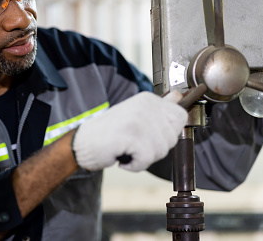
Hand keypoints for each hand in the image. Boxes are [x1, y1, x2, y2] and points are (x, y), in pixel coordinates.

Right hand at [72, 91, 187, 171]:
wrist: (83, 143)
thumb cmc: (111, 133)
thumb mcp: (137, 115)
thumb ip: (159, 108)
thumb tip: (179, 97)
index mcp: (149, 99)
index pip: (180, 116)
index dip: (169, 133)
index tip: (150, 136)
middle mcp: (146, 104)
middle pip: (172, 138)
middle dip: (155, 149)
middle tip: (134, 144)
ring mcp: (138, 118)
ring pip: (161, 150)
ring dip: (143, 158)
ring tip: (127, 149)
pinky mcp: (131, 134)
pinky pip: (146, 159)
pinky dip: (134, 165)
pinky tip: (122, 156)